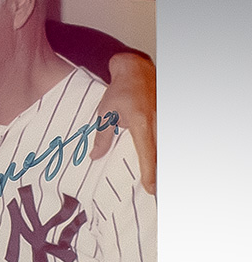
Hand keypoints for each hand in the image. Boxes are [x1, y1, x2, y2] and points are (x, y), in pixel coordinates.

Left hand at [92, 52, 155, 193]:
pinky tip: (159, 162)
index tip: (150, 188)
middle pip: (162, 154)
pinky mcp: (166, 118)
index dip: (150, 173)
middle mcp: (158, 123)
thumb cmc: (119, 91)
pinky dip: (161, 151)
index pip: (148, 154)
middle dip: (160, 174)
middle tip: (156, 192)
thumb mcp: (105, 113)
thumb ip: (102, 136)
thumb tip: (95, 157)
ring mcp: (165, 120)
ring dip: (162, 163)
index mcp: (142, 123)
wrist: (136, 70)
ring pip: (165, 147)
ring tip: (160, 182)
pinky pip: (164, 138)